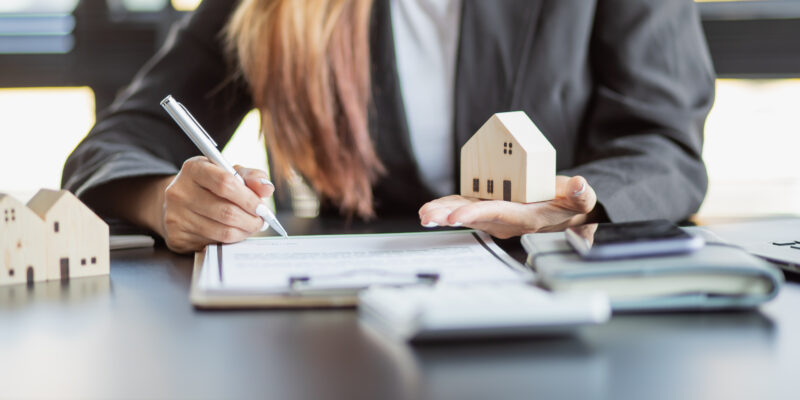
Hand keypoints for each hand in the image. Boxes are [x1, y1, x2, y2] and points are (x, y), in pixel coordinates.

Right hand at [158, 156, 274, 252]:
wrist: (178, 203)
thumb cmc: (210, 185)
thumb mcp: (228, 172)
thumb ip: (251, 177)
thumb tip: (267, 188)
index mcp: (194, 169)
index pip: (225, 182)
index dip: (249, 198)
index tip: (262, 207)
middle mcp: (179, 191)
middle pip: (226, 211)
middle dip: (251, 219)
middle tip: (261, 221)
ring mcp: (175, 216)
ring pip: (223, 231)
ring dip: (244, 231)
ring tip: (250, 226)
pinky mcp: (176, 237)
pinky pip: (214, 243)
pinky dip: (230, 241)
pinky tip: (233, 233)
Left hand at [418, 176, 596, 238]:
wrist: (564, 213)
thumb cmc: (570, 205)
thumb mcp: (582, 200)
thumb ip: (581, 194)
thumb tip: (580, 185)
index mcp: (525, 216)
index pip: (497, 214)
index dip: (475, 214)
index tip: (455, 216)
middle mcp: (506, 219)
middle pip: (473, 217)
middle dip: (449, 216)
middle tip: (427, 216)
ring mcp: (495, 214)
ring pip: (466, 213)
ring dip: (443, 213)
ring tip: (424, 214)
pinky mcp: (489, 206)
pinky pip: (465, 206)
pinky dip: (448, 207)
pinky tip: (432, 208)